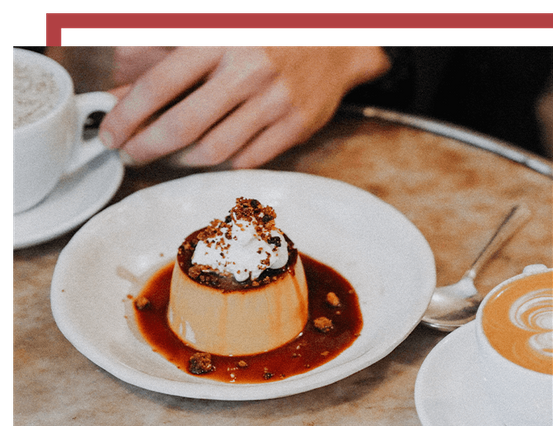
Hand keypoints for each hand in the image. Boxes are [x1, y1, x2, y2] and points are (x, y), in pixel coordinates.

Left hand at [99, 45, 389, 168]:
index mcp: (220, 38)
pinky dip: (223, 163)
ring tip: (168, 158)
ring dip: (182, 160)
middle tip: (131, 155)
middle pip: (183, 126)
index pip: (159, 85)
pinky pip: (248, 159)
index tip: (112, 134)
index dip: (128, 116)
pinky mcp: (296, 126)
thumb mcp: (216, 30)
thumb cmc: (269, 33)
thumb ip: (168, 55)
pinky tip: (209, 158)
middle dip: (148, 147)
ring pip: (215, 149)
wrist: (336, 40)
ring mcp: (275, 102)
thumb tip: (122, 88)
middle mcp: (248, 71)